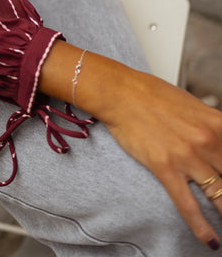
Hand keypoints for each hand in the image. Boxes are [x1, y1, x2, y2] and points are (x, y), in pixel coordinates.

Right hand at [40, 44, 221, 248]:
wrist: (121, 92)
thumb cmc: (152, 94)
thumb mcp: (192, 105)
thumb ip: (210, 126)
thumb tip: (219, 141)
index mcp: (216, 123)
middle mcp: (206, 140)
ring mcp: (187, 155)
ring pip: (218, 195)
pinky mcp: (166, 167)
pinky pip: (188, 205)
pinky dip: (201, 227)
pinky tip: (210, 240)